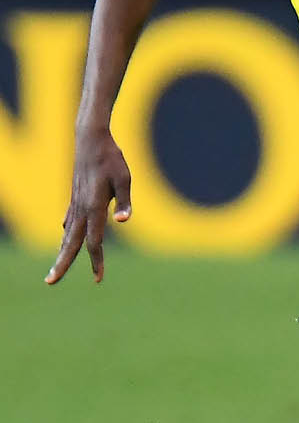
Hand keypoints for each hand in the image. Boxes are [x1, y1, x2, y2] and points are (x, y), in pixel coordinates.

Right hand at [45, 129, 131, 283]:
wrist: (90, 139)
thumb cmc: (111, 158)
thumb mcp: (124, 179)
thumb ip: (124, 201)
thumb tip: (123, 221)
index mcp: (93, 207)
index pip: (94, 241)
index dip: (96, 261)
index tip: (98, 279)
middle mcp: (81, 208)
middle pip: (71, 243)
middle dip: (61, 264)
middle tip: (50, 283)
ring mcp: (75, 203)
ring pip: (68, 234)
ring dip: (62, 253)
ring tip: (55, 270)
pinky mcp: (75, 197)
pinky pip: (69, 221)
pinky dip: (67, 234)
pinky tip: (66, 238)